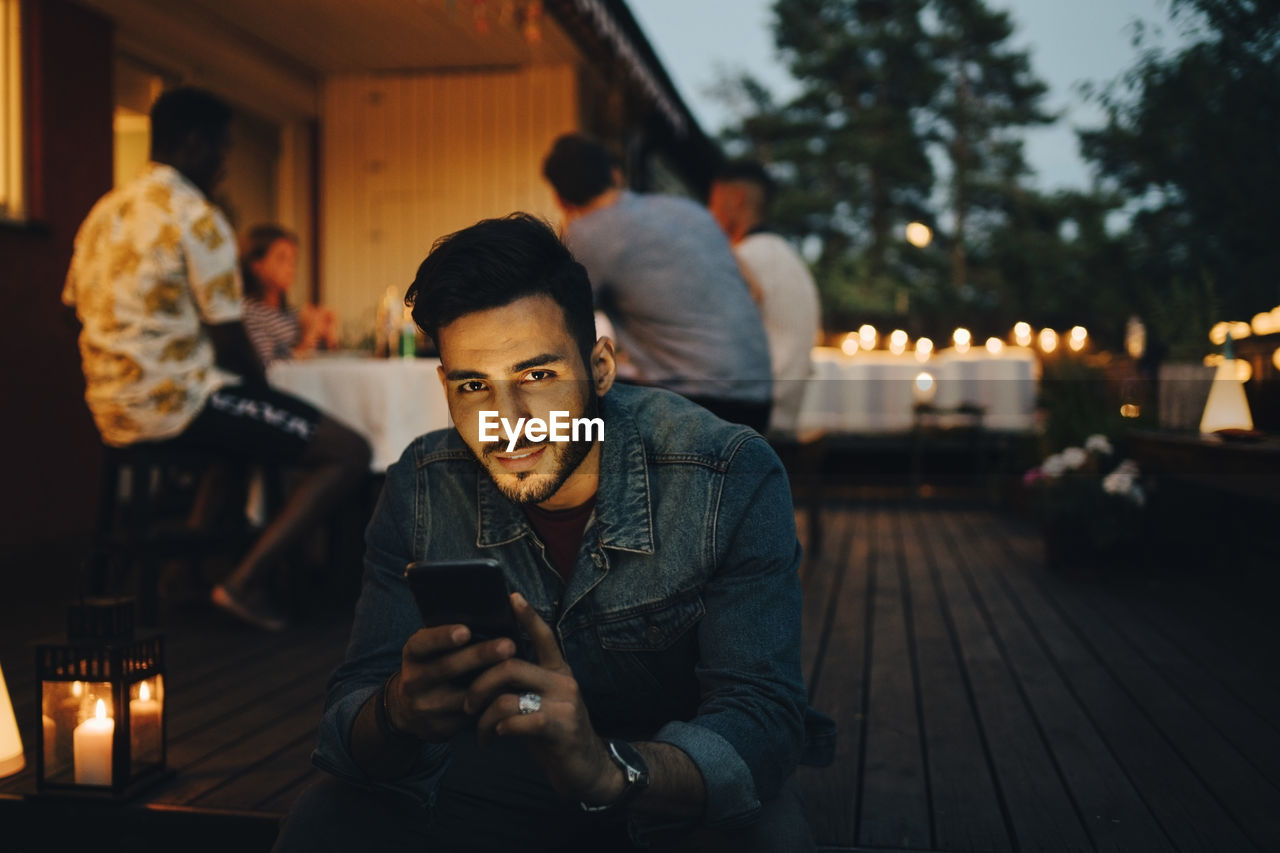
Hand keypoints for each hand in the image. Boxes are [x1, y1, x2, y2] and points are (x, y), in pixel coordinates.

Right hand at [388, 624, 516, 742]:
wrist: (408, 708)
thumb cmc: (432, 665)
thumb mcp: (431, 649)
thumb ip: (449, 636)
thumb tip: (486, 615)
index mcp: (413, 654)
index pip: (423, 643)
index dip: (443, 637)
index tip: (466, 630)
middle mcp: (414, 680)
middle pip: (447, 667)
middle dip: (480, 656)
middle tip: (508, 646)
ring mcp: (425, 707)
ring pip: (463, 696)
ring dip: (492, 684)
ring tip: (518, 671)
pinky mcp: (440, 728)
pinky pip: (471, 717)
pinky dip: (491, 705)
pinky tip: (511, 696)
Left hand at [465, 593, 621, 802]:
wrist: (587, 770)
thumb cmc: (554, 735)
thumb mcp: (539, 704)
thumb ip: (520, 687)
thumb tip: (485, 671)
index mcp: (557, 671)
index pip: (543, 635)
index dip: (528, 616)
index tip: (512, 596)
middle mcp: (563, 681)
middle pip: (510, 665)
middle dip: (479, 685)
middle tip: (467, 705)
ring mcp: (565, 703)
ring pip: (507, 696)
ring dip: (483, 717)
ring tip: (480, 732)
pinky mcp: (561, 727)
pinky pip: (517, 721)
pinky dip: (499, 730)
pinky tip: (495, 739)